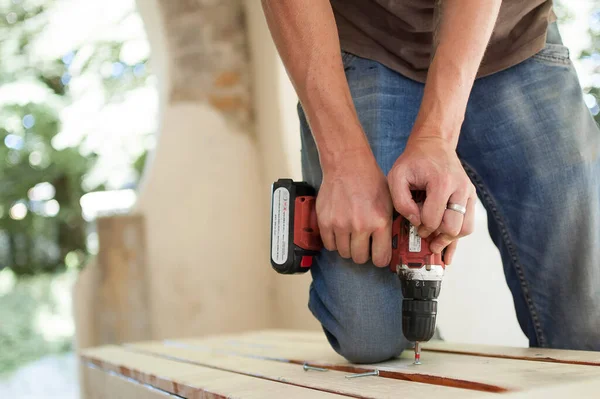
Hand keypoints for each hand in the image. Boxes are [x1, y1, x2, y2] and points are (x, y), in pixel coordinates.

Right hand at [318, 149, 392, 266]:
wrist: (348, 165)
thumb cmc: (370, 181)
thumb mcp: (389, 202)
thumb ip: (388, 225)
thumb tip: (390, 246)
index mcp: (380, 222)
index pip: (381, 259)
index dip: (379, 259)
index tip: (377, 255)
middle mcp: (360, 226)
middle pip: (360, 259)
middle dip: (362, 253)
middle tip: (363, 244)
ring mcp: (341, 225)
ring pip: (344, 253)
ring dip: (348, 247)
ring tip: (350, 235)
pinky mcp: (325, 222)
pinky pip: (329, 245)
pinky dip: (334, 241)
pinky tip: (339, 231)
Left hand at [387, 134, 475, 263]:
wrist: (434, 144)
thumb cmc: (414, 161)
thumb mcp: (397, 176)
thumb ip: (401, 201)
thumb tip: (415, 222)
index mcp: (441, 182)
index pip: (433, 218)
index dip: (422, 227)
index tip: (415, 226)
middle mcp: (460, 188)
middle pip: (453, 227)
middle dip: (438, 237)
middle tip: (425, 238)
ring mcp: (468, 193)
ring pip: (465, 228)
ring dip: (450, 239)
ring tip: (435, 243)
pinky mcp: (470, 197)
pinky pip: (469, 223)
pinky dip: (458, 236)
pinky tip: (448, 250)